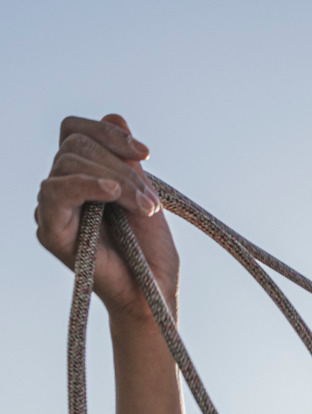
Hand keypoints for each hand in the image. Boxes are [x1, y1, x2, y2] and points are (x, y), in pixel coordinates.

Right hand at [34, 114, 178, 315]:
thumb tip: (115, 115)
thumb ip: (126, 159)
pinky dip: (86, 185)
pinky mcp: (50, 229)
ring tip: (146, 209)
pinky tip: (114, 194)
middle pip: (75, 144)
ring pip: (68, 162)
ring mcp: (52, 208)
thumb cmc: (149, 250)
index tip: (145, 153)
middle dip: (121, 164)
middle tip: (152, 199)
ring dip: (116, 179)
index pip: (75, 131)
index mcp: (81, 176)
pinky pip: (55, 191)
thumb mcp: (144, 194)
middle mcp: (61, 188)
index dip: (107, 132)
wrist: (153, 293)